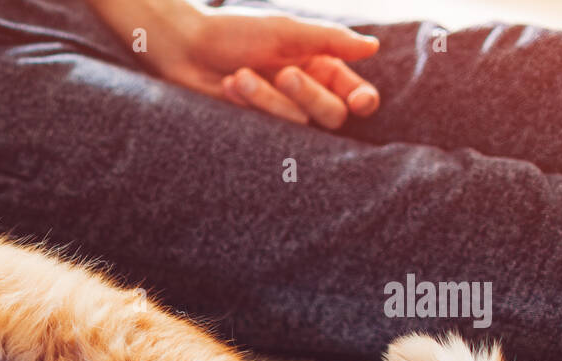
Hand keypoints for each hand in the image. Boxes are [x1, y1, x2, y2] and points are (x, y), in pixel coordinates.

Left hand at [90, 0, 381, 127]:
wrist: (188, 49)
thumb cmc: (236, 33)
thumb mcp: (286, 30)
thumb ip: (329, 40)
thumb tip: (372, 47)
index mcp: (320, 66)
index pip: (354, 94)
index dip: (363, 100)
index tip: (360, 101)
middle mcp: (305, 93)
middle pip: (332, 115)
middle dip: (309, 96)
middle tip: (284, 74)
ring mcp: (280, 113)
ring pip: (297, 123)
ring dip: (267, 98)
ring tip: (240, 76)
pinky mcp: (256, 128)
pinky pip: (268, 128)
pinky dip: (249, 103)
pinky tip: (230, 85)